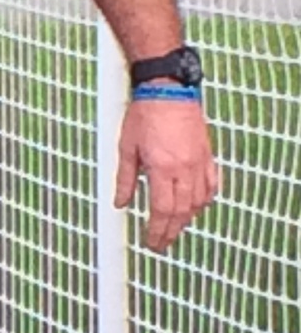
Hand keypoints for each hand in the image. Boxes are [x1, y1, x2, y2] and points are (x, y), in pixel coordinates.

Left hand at [115, 98, 218, 251]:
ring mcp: (199, 162)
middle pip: (181, 212)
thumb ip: (125, 179)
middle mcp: (184, 169)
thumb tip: (120, 203)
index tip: (151, 242)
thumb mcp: (126, 148)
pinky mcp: (207, 155)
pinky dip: (205, 200)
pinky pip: (212, 185)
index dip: (157, 231)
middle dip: (171, 231)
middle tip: (161, 243)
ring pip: (199, 201)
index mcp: (162, 168)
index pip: (162, 211)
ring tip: (174, 228)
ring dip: (186, 218)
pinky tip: (197, 206)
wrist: (168, 89)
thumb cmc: (145, 113)